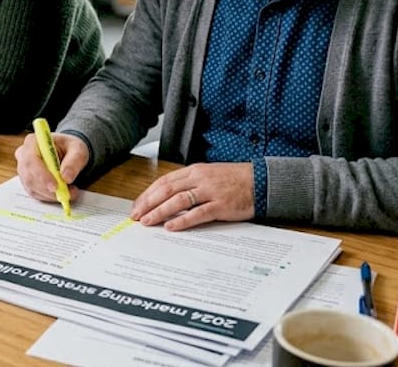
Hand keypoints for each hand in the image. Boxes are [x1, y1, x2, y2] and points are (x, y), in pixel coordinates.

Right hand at [15, 131, 88, 203]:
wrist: (68, 152)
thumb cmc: (69, 147)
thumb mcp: (78, 149)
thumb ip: (74, 161)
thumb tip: (66, 177)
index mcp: (32, 142)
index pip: (31, 160)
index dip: (41, 175)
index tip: (55, 186)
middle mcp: (24, 155)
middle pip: (29, 176)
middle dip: (47, 189)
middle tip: (66, 193)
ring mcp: (24, 170)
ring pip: (32, 188)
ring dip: (51, 194)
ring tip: (69, 192)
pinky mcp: (28, 182)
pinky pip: (35, 194)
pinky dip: (49, 197)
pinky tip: (62, 193)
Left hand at [130, 163, 254, 230]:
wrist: (260, 181)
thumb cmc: (234, 180)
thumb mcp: (208, 175)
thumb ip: (189, 184)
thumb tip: (167, 197)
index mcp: (194, 170)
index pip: (164, 181)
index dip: (148, 194)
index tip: (137, 205)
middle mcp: (199, 179)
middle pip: (167, 190)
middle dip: (148, 203)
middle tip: (136, 216)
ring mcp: (210, 191)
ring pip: (178, 201)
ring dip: (160, 212)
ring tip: (148, 221)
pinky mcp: (221, 205)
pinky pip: (197, 213)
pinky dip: (182, 221)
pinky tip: (171, 226)